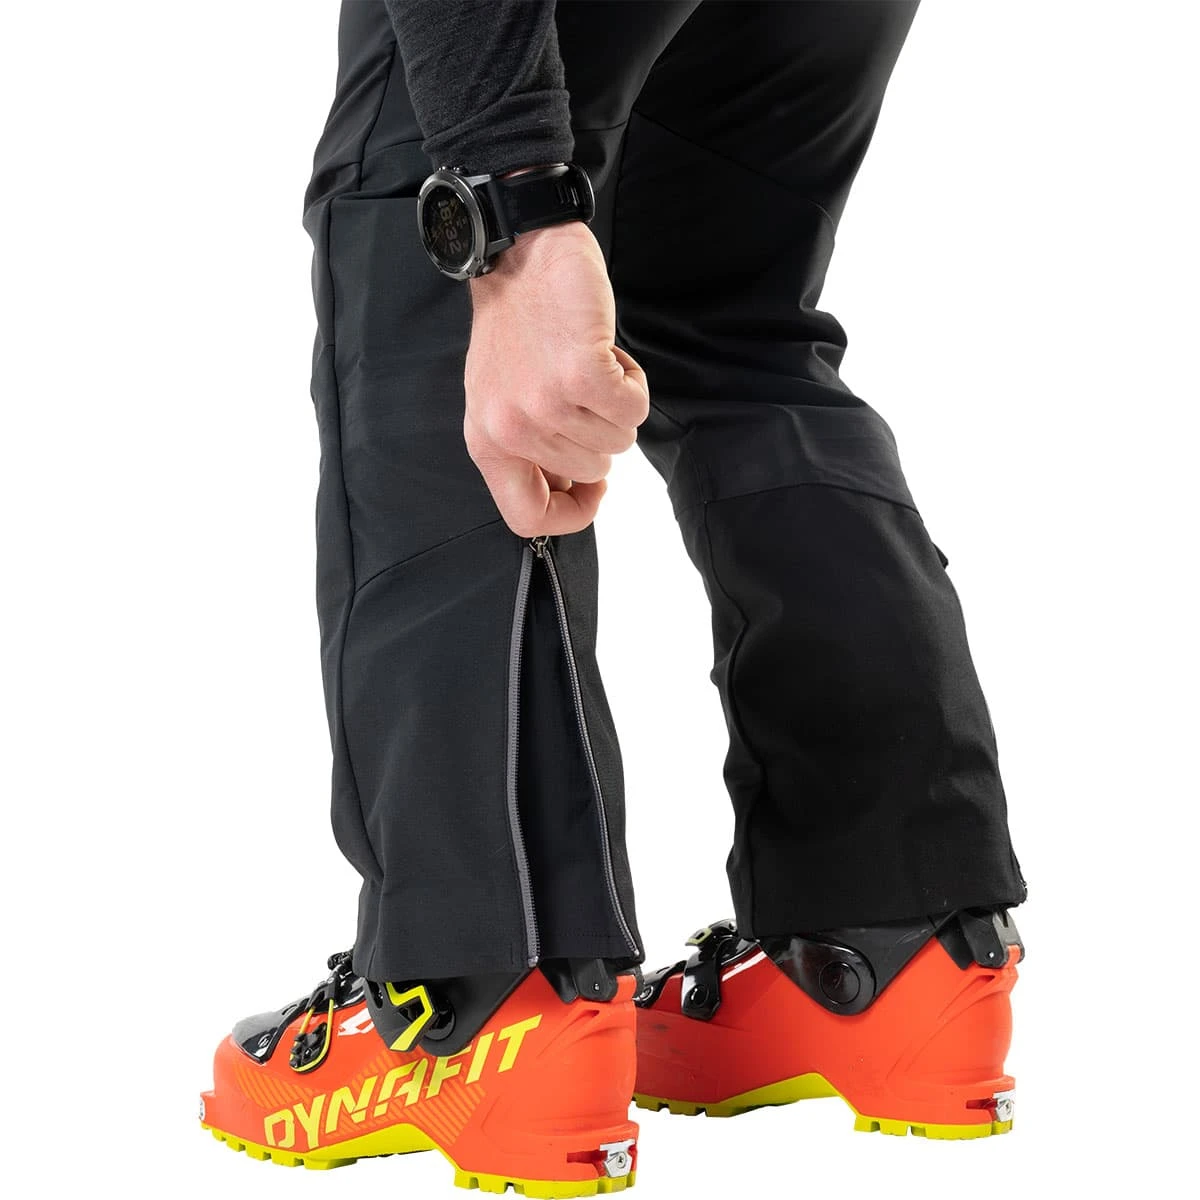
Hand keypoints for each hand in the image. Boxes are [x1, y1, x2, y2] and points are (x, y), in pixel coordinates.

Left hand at [463, 220, 648, 537]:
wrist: (520, 255)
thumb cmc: (518, 325)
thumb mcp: (503, 399)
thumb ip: (529, 449)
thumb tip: (572, 486)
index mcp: (487, 443)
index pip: (528, 518)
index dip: (572, 515)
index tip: (593, 489)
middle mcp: (511, 430)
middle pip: (591, 472)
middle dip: (601, 432)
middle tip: (582, 389)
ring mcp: (547, 404)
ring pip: (619, 440)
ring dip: (617, 403)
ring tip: (590, 365)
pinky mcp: (582, 375)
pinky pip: (635, 408)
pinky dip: (633, 382)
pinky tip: (606, 353)